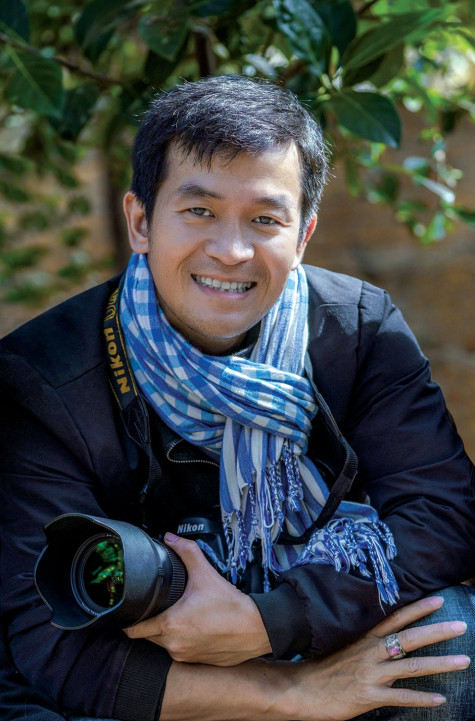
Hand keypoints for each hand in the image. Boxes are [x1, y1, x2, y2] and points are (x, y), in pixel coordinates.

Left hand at [124, 532, 271, 664]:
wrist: (257, 629)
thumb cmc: (231, 606)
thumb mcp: (206, 574)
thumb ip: (186, 552)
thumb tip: (170, 537)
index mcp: (170, 625)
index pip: (133, 630)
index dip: (128, 620)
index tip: (130, 611)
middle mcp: (174, 644)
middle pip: (148, 636)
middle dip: (151, 622)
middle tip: (161, 606)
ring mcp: (185, 656)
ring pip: (165, 644)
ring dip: (168, 632)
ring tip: (181, 615)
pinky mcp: (197, 662)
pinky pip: (181, 651)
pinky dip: (183, 640)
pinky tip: (195, 627)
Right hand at [277, 595, 469, 720]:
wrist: (302, 688)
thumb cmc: (324, 667)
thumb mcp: (344, 645)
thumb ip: (366, 641)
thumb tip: (386, 635)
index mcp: (365, 638)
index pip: (396, 618)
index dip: (418, 609)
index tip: (439, 600)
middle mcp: (370, 652)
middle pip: (409, 638)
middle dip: (437, 631)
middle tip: (462, 626)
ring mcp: (370, 674)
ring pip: (412, 666)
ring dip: (440, 664)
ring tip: (464, 661)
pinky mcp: (368, 696)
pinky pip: (401, 697)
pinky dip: (422, 698)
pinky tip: (441, 700)